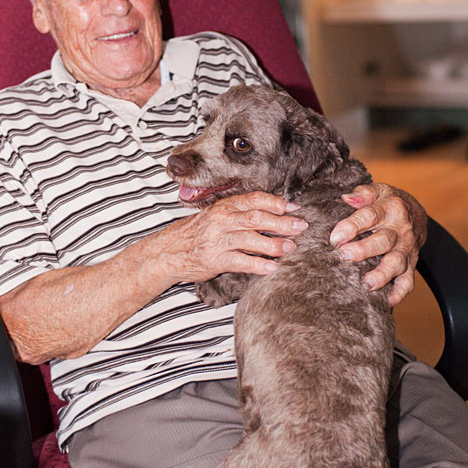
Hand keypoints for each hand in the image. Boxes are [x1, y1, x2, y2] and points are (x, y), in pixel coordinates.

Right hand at [170, 191, 307, 282]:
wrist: (167, 252)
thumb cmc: (196, 234)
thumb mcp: (215, 216)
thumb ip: (238, 213)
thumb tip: (270, 212)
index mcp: (223, 207)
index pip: (253, 199)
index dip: (276, 203)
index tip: (294, 208)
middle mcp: (221, 220)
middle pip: (256, 217)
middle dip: (282, 222)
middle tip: (301, 226)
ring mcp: (217, 240)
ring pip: (250, 239)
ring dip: (274, 244)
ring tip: (290, 248)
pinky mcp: (214, 259)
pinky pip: (240, 261)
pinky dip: (258, 264)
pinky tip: (271, 268)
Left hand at [329, 183, 426, 306]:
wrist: (417, 213)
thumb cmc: (388, 202)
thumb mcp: (378, 190)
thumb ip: (363, 193)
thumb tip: (346, 198)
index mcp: (390, 208)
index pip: (369, 215)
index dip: (352, 226)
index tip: (335, 237)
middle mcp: (400, 230)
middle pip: (383, 241)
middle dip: (364, 250)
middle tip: (344, 256)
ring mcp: (407, 249)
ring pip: (397, 263)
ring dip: (382, 275)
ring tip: (367, 283)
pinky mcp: (411, 264)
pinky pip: (408, 281)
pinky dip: (399, 293)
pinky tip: (387, 301)